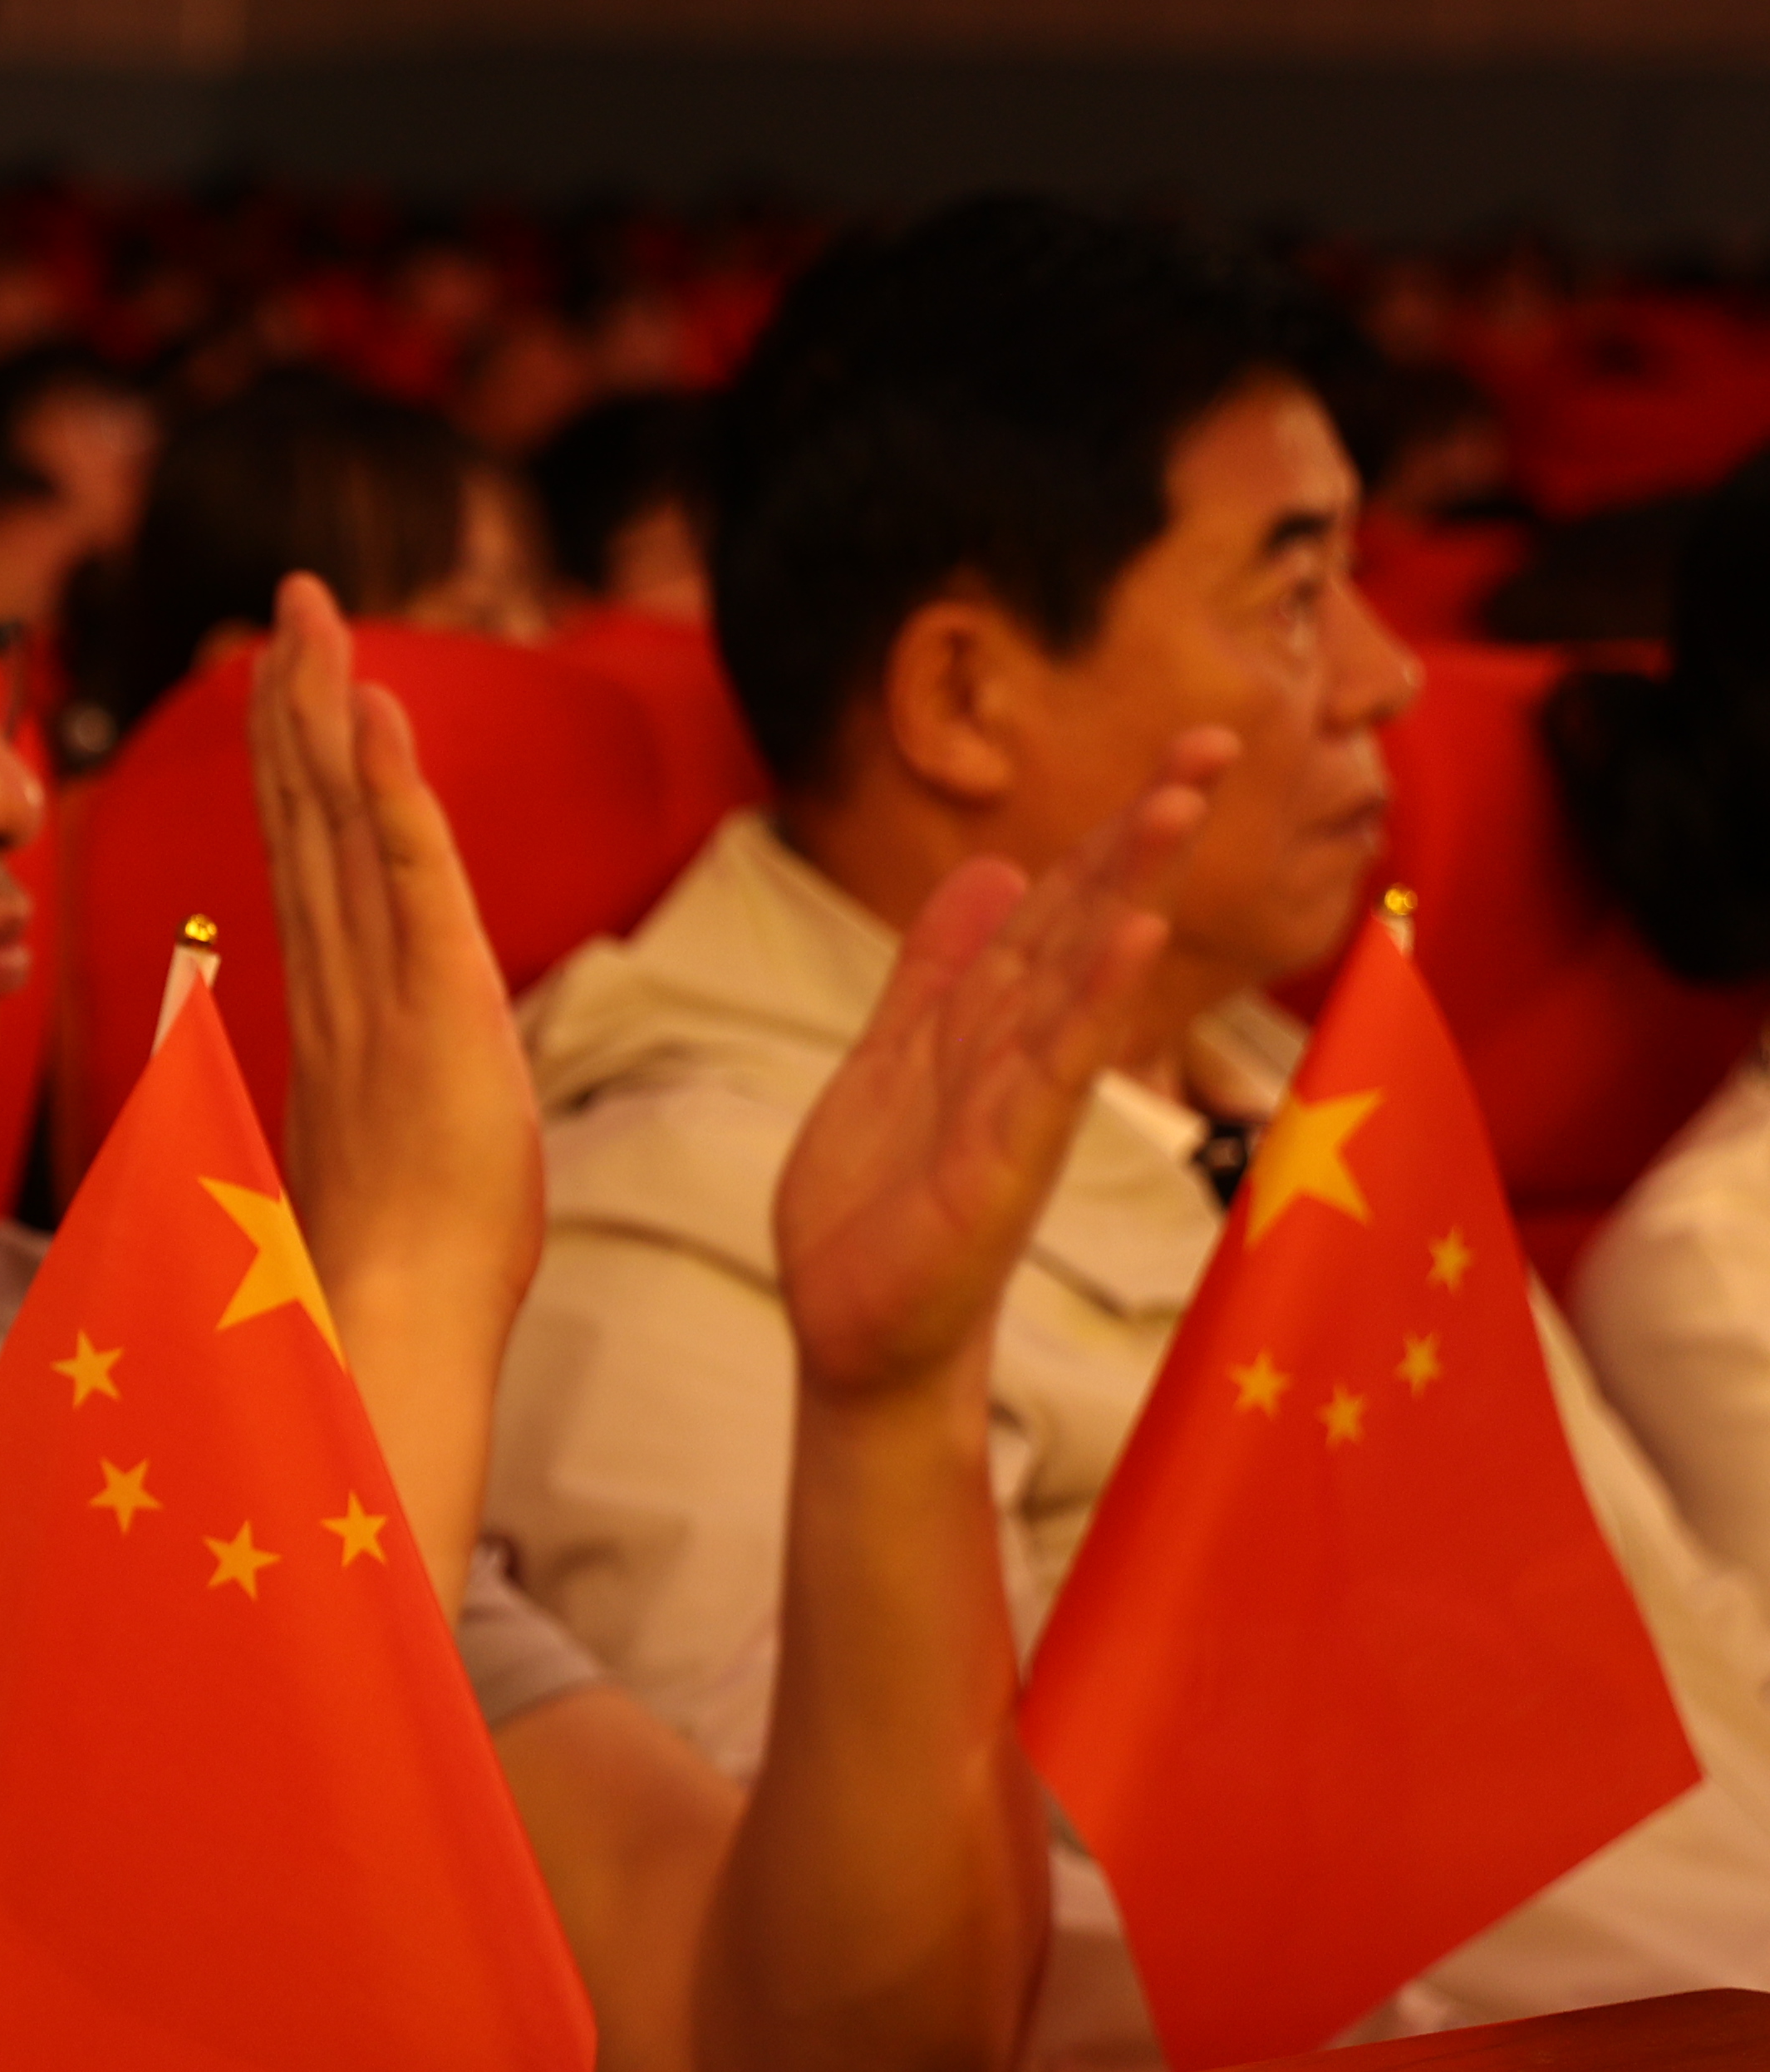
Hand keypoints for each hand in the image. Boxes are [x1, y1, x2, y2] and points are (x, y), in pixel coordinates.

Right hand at [253, 571, 542, 1341]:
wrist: (393, 1334)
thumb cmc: (386, 1289)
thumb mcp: (376, 1187)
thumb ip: (338, 1142)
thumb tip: (302, 1170)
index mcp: (330, 1023)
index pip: (312, 867)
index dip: (295, 772)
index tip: (287, 689)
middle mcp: (338, 988)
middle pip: (309, 819)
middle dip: (294, 705)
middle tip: (287, 607)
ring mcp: (375, 988)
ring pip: (341, 820)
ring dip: (325, 708)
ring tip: (311, 615)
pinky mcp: (431, 1000)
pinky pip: (405, 868)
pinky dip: (388, 782)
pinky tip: (373, 705)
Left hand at [775, 733, 1227, 1401]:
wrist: (856, 1331)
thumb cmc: (884, 1208)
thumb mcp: (897, 1058)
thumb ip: (937, 971)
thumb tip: (992, 871)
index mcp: (994, 1028)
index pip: (1059, 908)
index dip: (1110, 828)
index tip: (1181, 752)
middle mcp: (1023, 1058)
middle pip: (1089, 925)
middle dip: (1144, 833)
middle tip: (1215, 740)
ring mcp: (1020, 1107)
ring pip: (1081, 981)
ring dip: (1129, 890)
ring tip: (1179, 804)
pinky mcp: (1003, 1162)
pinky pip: (1054, 1070)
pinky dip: (1090, 1004)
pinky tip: (1130, 940)